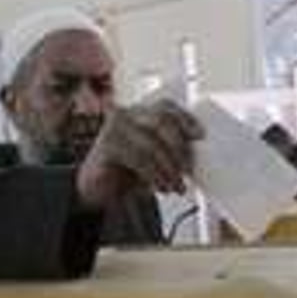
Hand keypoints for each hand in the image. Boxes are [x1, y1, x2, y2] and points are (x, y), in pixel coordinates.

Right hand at [76, 99, 204, 207]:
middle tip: (187, 169)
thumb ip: (168, 150)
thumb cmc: (125, 172)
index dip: (185, 119)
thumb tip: (194, 155)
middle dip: (179, 147)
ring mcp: (114, 129)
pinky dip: (155, 176)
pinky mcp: (107, 146)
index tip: (200, 135)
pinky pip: (139, 160)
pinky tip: (160, 187)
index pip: (166, 107)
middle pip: (161, 121)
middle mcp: (126, 115)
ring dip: (169, 169)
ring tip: (176, 185)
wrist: (96, 190)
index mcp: (139, 113)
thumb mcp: (152, 158)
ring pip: (152, 144)